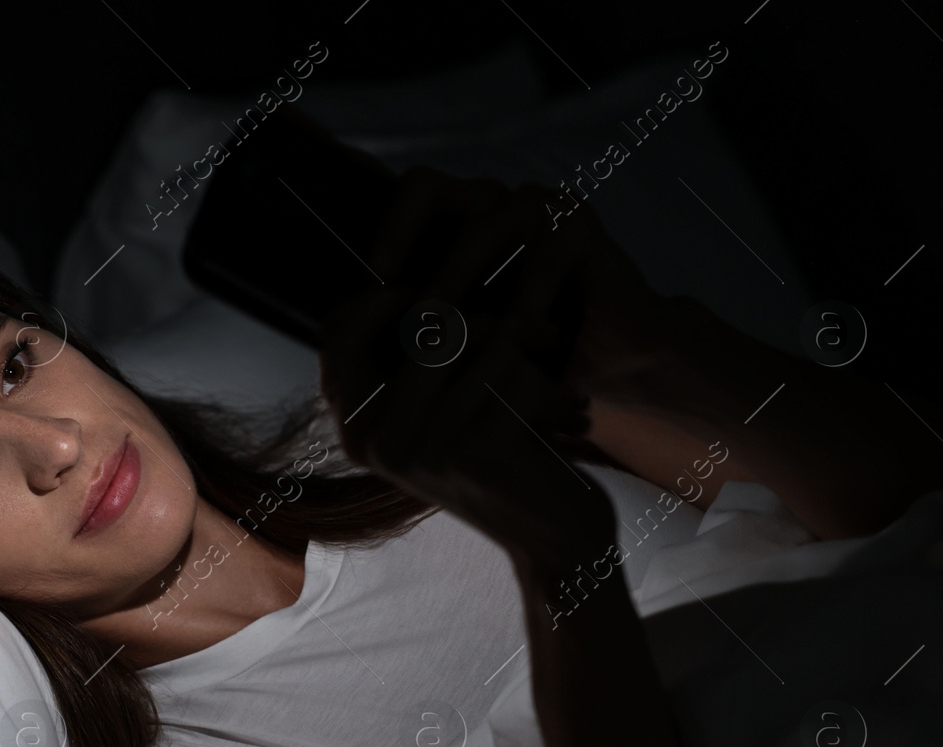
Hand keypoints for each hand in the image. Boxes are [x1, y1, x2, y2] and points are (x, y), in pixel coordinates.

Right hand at [316, 277, 615, 569]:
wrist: (555, 544)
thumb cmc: (508, 463)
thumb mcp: (445, 417)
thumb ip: (410, 365)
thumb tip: (394, 278)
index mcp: (355, 432)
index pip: (336, 331)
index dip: (381, 297)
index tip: (431, 292)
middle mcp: (373, 442)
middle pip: (409, 327)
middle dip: (467, 311)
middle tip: (514, 323)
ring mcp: (418, 448)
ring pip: (465, 340)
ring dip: (516, 340)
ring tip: (546, 357)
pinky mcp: (468, 451)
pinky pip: (505, 368)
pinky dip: (542, 376)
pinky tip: (566, 407)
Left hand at [365, 166, 704, 421]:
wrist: (608, 366)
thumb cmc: (524, 359)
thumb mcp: (456, 344)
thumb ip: (407, 326)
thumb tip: (333, 330)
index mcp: (465, 218)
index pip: (408, 196)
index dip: (383, 235)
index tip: (366, 287)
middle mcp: (497, 200)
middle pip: (427, 184)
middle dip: (400, 239)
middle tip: (386, 293)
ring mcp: (541, 206)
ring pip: (482, 223)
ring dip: (456, 281)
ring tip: (439, 332)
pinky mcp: (581, 225)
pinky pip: (542, 258)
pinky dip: (524, 304)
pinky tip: (510, 343)